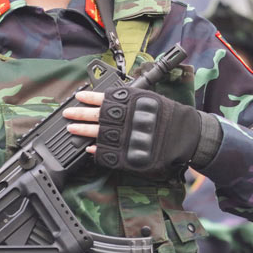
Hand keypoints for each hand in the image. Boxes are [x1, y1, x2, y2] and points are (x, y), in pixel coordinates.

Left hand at [65, 89, 220, 177]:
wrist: (184, 135)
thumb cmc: (166, 114)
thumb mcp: (147, 98)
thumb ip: (126, 99)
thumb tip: (104, 98)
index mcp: (132, 104)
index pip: (105, 99)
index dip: (90, 98)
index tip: (78, 97)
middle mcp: (128, 120)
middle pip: (98, 117)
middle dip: (81, 115)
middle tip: (68, 114)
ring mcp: (128, 138)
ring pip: (100, 134)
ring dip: (83, 131)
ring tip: (71, 128)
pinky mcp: (130, 156)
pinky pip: (110, 155)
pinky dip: (98, 152)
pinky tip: (89, 149)